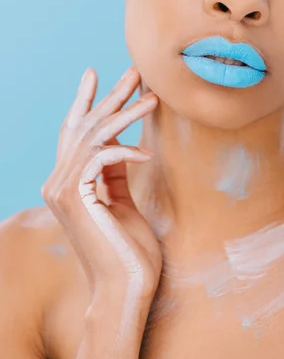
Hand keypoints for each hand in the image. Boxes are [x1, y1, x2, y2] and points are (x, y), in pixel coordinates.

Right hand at [41, 66, 160, 303]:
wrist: (126, 287)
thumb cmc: (129, 248)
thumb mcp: (121, 199)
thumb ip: (113, 172)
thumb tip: (120, 142)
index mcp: (66, 182)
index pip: (73, 131)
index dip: (83, 101)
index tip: (93, 73)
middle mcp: (56, 183)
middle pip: (84, 126)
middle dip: (111, 96)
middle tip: (135, 71)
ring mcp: (61, 190)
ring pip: (95, 137)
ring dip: (127, 114)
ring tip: (153, 98)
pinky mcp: (75, 197)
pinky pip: (102, 158)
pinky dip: (126, 151)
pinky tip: (147, 154)